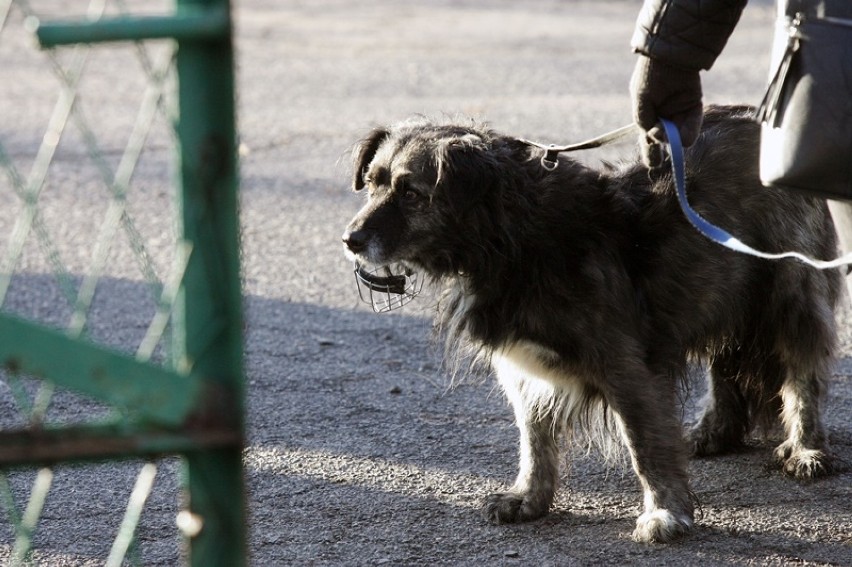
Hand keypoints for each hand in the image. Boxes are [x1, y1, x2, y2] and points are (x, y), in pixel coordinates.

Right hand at [630, 55, 703, 170]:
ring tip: (664, 133)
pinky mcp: (694, 107)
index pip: (648, 138)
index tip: (653, 164)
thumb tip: (653, 137)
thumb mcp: (640, 99)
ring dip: (671, 139)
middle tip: (658, 160)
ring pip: (678, 135)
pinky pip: (692, 126)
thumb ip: (644, 120)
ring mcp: (679, 113)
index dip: (650, 153)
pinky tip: (682, 136)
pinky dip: (688, 133)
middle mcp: (664, 116)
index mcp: (647, 115)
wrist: (670, 56)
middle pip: (664, 140)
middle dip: (660, 150)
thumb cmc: (650, 75)